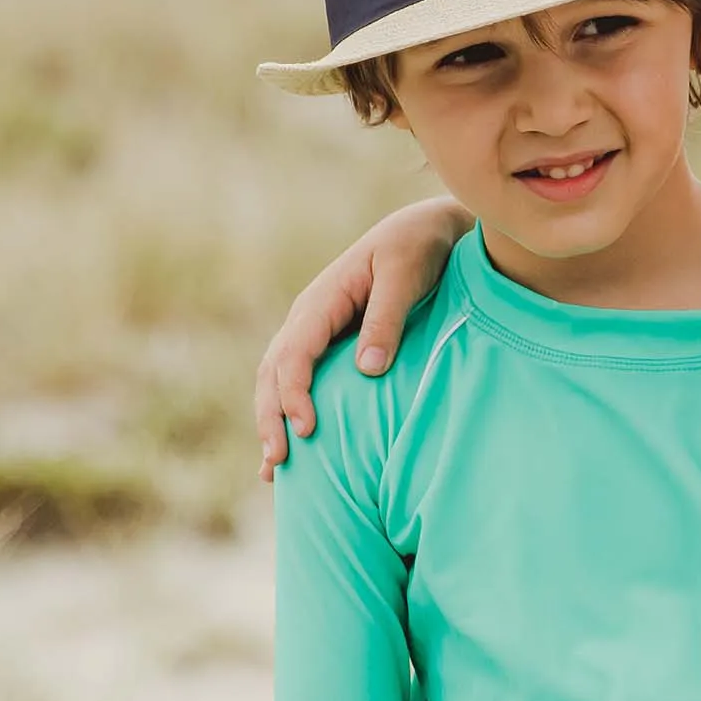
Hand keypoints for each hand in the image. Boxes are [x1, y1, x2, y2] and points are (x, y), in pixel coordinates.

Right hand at [255, 197, 472, 479]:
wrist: (429, 229)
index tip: (308, 431)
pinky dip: (291, 411)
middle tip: (278, 464)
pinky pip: (301, 380)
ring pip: (278, 381)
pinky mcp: (332, 344)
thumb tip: (367, 370)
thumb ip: (387, 319)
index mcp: (321, 301)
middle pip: (274, 373)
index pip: (293, 355)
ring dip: (273, 422)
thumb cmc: (420, 247)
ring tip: (274, 470)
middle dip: (271, 419)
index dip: (294, 395)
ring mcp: (317, 331)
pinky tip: (297, 446)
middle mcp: (310, 318)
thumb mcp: (406, 275)